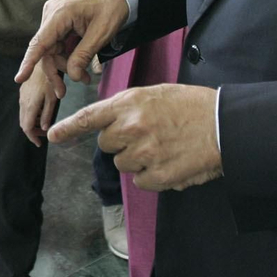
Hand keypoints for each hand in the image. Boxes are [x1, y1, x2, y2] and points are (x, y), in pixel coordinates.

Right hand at [14, 0, 129, 83]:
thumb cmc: (111, 8)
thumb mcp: (101, 34)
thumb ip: (84, 55)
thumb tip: (71, 75)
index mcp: (60, 14)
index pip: (40, 42)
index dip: (29, 62)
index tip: (19, 78)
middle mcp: (51, 15)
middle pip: (46, 50)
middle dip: (56, 71)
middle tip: (63, 92)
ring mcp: (53, 18)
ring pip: (51, 50)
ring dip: (64, 66)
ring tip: (83, 78)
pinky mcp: (58, 23)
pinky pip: (57, 45)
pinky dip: (67, 58)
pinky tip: (79, 69)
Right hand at [18, 63, 66, 145]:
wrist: (39, 62)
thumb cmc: (49, 79)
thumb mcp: (52, 98)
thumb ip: (47, 114)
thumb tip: (44, 128)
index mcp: (30, 106)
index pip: (26, 127)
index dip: (32, 137)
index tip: (39, 143)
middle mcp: (23, 102)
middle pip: (23, 123)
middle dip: (32, 132)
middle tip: (43, 135)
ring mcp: (21, 96)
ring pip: (23, 115)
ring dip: (31, 123)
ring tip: (43, 124)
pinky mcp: (23, 92)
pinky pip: (24, 108)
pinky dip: (30, 115)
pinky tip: (40, 112)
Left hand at [45, 84, 220, 190]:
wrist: (225, 124)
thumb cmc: (192, 106)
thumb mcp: (155, 95)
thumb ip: (128, 109)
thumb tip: (108, 128)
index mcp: (129, 103)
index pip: (90, 117)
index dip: (69, 128)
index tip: (52, 136)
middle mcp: (131, 127)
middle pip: (106, 144)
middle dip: (121, 142)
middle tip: (148, 134)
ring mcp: (144, 153)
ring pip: (123, 164)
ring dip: (138, 160)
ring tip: (164, 146)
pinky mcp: (158, 175)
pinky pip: (141, 181)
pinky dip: (153, 176)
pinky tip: (170, 161)